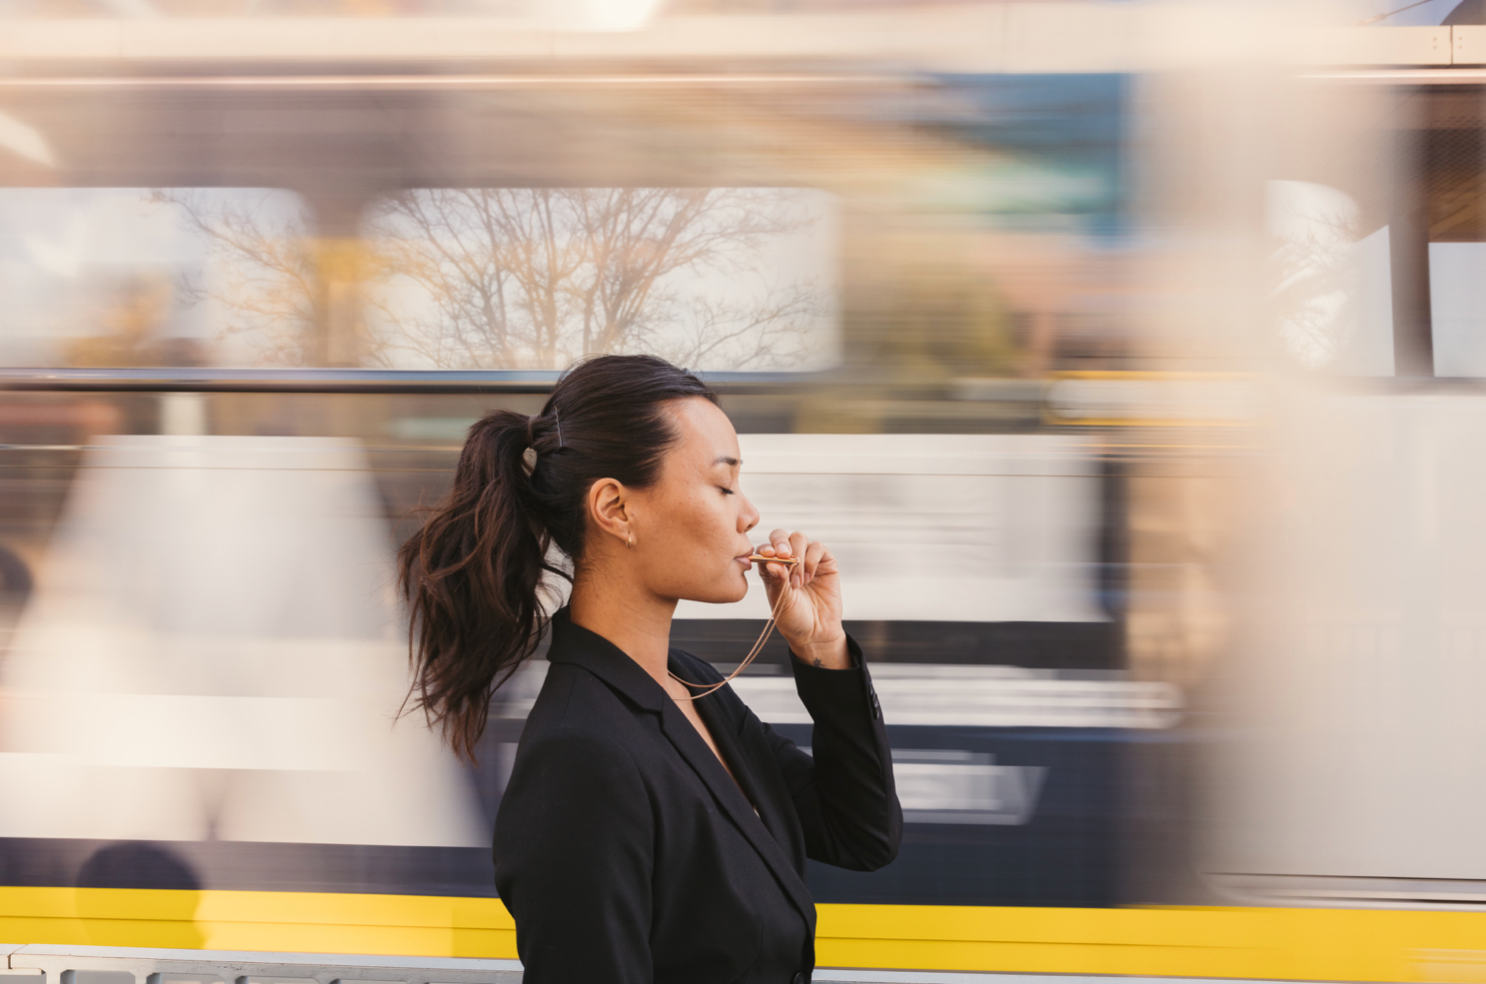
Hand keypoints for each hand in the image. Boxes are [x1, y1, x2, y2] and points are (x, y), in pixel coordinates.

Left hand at [756, 529, 848, 668]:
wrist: (816, 632)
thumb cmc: (794, 618)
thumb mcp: (781, 600)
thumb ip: (778, 580)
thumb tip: (772, 562)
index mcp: (771, 568)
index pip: (765, 548)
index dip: (766, 548)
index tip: (769, 555)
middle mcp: (788, 560)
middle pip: (781, 536)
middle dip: (781, 543)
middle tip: (785, 556)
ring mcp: (806, 559)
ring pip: (799, 538)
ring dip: (798, 556)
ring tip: (798, 582)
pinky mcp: (824, 562)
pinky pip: (818, 547)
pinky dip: (812, 559)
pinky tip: (809, 577)